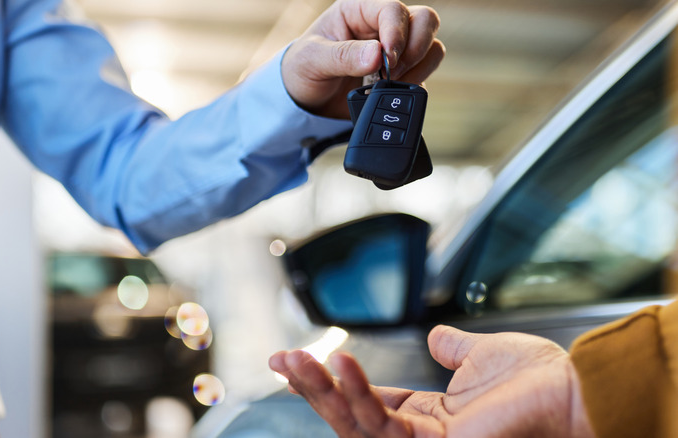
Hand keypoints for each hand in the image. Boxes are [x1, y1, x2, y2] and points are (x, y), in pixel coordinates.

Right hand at [269, 325, 594, 436]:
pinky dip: (359, 393)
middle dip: (312, 390)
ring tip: (299, 359)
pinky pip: (383, 425)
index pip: (364, 402)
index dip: (328, 381)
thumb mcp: (482, 354)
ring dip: (323, 391)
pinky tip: (341, 365)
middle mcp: (420, 436)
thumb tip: (437, 335)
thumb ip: (453, 347)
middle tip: (282, 359)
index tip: (292, 357)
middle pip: (350, 418)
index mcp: (428, 416)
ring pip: (356, 426)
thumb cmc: (539, 379)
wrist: (573, 390)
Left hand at [281, 0, 444, 118]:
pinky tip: (390, 92)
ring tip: (388, 83)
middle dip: (415, 48)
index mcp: (358, 10)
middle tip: (392, 71)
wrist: (305, 100)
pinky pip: (425, 73)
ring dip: (416, 68)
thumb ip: (343, 56)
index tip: (387, 60)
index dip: (396, 33)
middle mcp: (382, 25)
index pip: (393, 9)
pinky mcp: (403, 73)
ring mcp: (397, 49)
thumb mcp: (312, 60)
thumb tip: (377, 55)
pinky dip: (414, 84)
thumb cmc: (303, 69)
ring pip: (431, 47)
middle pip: (424, 20)